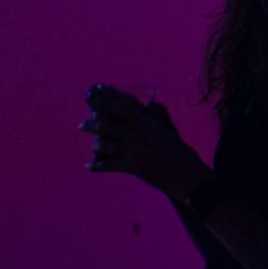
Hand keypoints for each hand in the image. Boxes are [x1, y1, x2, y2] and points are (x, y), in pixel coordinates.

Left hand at [84, 87, 210, 199]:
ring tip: (91, 142)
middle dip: (90, 123)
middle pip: (105, 124)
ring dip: (93, 143)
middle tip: (82, 123)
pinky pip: (106, 165)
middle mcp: (136, 134)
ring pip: (102, 143)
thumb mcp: (165, 129)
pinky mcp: (130, 166)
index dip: (104, 100)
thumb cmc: (177, 149)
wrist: (185, 173)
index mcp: (145, 122)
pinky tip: (89, 166)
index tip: (92, 95)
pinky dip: (96, 166)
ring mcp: (132, 150)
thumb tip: (149, 104)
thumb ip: (154, 117)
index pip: (119, 107)